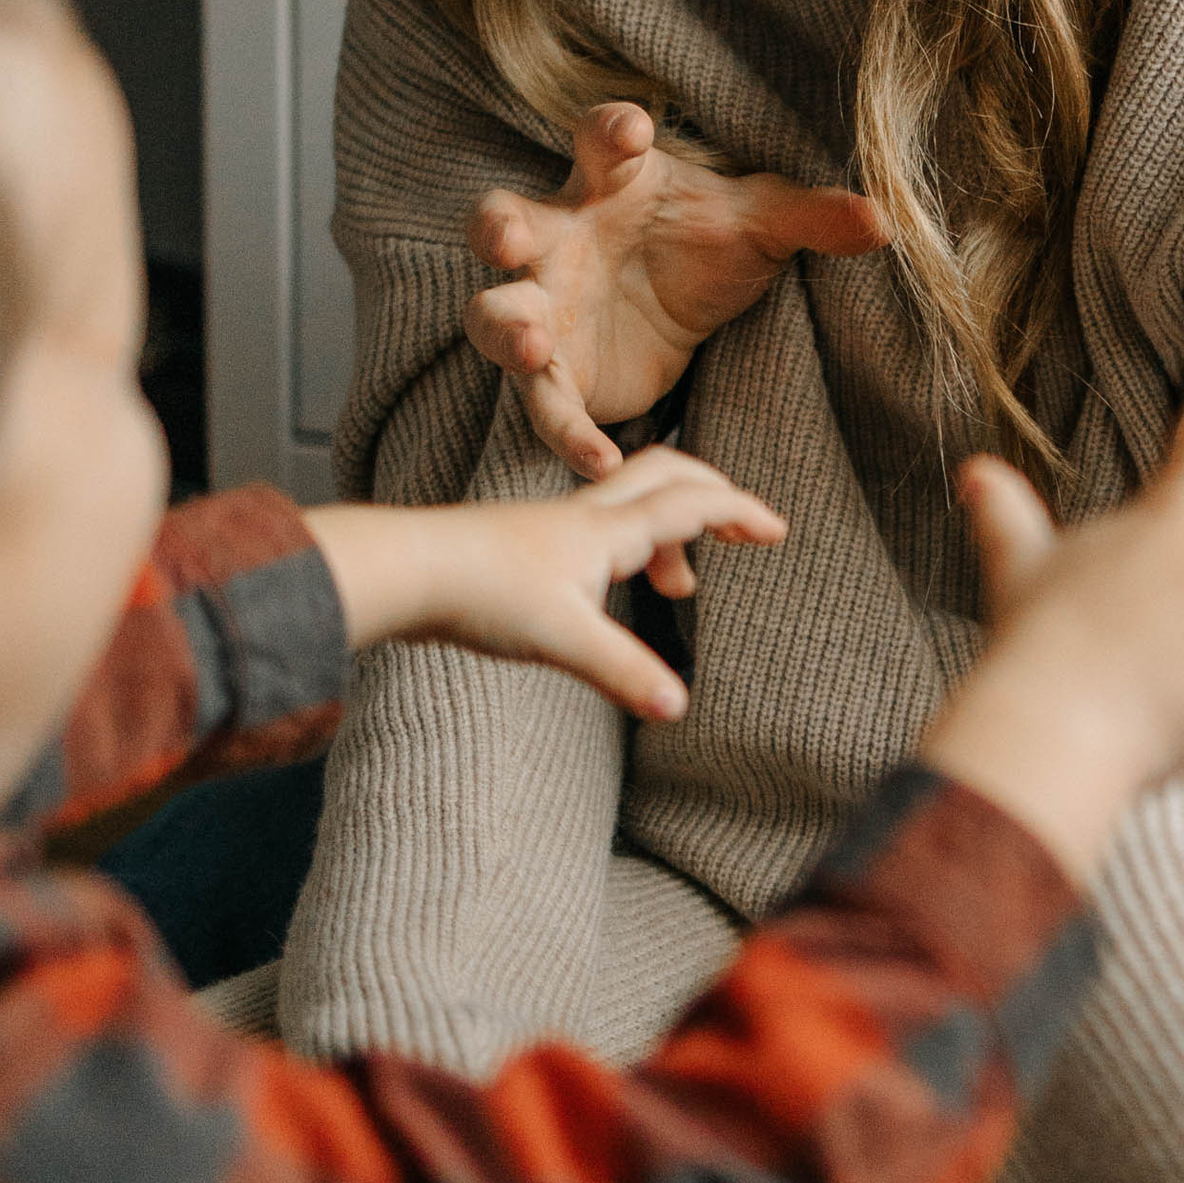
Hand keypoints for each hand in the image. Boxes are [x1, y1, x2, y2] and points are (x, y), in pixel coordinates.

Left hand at [304, 448, 783, 723]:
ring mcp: (553, 528)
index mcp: (606, 530)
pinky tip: (613, 589)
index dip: (740, 512)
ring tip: (678, 587)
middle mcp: (584, 517)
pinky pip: (598, 528)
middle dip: (714, 496)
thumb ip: (624, 671)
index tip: (777, 530)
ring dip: (670, 532)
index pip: (691, 504)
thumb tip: (678, 706)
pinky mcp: (526, 546)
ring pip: (630, 504)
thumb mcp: (563, 640)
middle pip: (666, 475)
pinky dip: (630, 547)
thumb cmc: (480, 592)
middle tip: (744, 530)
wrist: (405, 570)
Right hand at [468, 103, 889, 481]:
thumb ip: (813, 219)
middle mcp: (560, 239)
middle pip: (506, 221)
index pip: (600, 141)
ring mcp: (546, 309)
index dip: (608, 130)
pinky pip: (549, 407)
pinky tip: (602, 463)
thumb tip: (882, 219)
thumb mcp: (763, 228)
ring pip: (496, 316)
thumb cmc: (707, 244)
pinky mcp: (559, 377)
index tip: (631, 129)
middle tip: (507, 239)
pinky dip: (568, 436)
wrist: (689, 311)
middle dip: (499, 228)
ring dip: (504, 329)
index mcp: (612, 182)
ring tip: (531, 345)